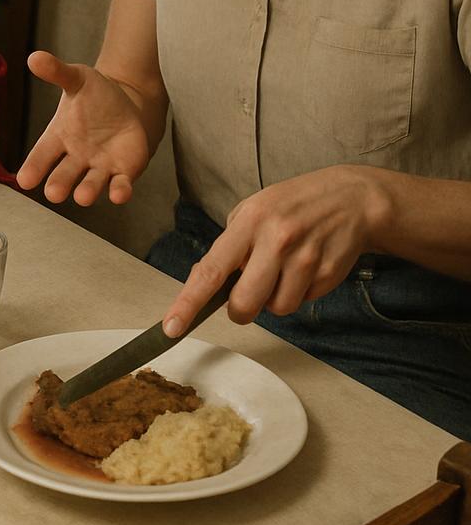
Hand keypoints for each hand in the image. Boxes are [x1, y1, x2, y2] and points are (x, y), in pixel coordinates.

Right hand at [16, 50, 151, 205]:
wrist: (128, 105)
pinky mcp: (123, 172)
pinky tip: (119, 194)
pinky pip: (120, 185)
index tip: (24, 180)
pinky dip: (119, 191)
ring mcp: (99, 167)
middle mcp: (76, 157)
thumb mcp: (77, 79)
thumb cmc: (95, 94)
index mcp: (59, 137)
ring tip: (82, 197)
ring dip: (87, 191)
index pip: (42, 155)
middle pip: (64, 175)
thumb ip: (57, 72)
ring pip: (91, 184)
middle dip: (59, 184)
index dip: (33, 168)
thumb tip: (34, 57)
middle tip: (54, 193)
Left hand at [162, 165, 387, 336]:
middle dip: (241, 310)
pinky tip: (307, 267)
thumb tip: (211, 285)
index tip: (172, 326)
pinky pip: (303, 302)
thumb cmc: (293, 205)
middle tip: (248, 296)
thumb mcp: (255, 209)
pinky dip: (300, 292)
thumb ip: (233, 245)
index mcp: (249, 221)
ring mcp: (305, 257)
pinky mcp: (328, 273)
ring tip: (285, 269)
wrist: (352, 198)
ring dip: (275, 298)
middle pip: (244, 304)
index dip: (188, 302)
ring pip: (277, 309)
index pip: (211, 269)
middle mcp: (276, 239)